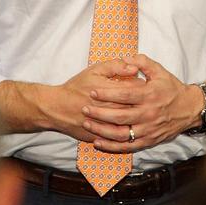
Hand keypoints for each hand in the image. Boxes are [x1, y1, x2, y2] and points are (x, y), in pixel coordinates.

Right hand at [0, 59, 141, 139]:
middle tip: (148, 98)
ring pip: (128, 124)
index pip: (137, 89)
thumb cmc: (77, 86)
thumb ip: (116, 66)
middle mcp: (109, 110)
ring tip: (139, 110)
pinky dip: (125, 132)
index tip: (147, 84)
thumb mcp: (96, 70)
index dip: (144, 86)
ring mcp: (104, 125)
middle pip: (135, 107)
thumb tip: (134, 68)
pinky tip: (130, 125)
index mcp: (110, 92)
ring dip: (136, 118)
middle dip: (143, 103)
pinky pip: (116, 138)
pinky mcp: (99, 136)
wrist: (57, 108)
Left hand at [80, 54, 202, 151]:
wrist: (189, 109)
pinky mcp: (148, 141)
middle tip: (84, 109)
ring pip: (121, 133)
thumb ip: (143, 62)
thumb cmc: (172, 89)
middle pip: (120, 116)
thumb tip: (126, 58)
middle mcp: (149, 113)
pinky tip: (98, 141)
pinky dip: (111, 146)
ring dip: (102, 130)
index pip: (125, 95)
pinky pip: (127, 146)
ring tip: (87, 124)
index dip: (107, 94)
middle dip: (99, 113)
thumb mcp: (160, 71)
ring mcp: (148, 129)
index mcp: (150, 95)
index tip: (92, 92)